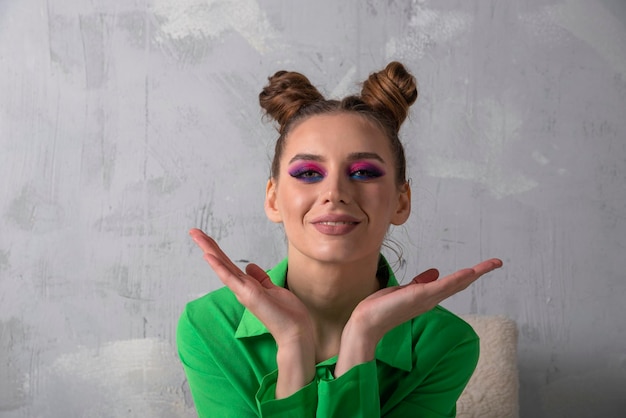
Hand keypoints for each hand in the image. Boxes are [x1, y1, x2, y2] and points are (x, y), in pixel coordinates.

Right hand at [188, 229, 315, 396]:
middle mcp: (242, 287)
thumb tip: (249, 266)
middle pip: (222, 262)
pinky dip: (219, 267)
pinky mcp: (248, 295)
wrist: (296, 332)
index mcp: (247, 285)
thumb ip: (261, 278)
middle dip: (207, 245)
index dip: (217, 250)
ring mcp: (243, 291)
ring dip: (209, 250)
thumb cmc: (287, 314)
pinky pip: (230, 279)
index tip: (205, 237)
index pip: (228, 264)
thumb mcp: (273, 289)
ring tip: (196, 235)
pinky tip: (208, 256)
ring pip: (222, 266)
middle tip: (193, 230)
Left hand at [335, 258, 501, 375]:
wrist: (366, 323)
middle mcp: (431, 299)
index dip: (469, 275)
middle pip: (460, 284)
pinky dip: (458, 279)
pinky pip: (443, 286)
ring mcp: (427, 299)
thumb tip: (436, 272)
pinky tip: (470, 272)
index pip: (452, 284)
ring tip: (492, 264)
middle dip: (480, 273)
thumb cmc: (381, 309)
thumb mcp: (403, 291)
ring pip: (456, 284)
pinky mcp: (419, 296)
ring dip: (475, 273)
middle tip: (498, 262)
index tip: (483, 266)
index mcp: (428, 297)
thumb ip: (420, 282)